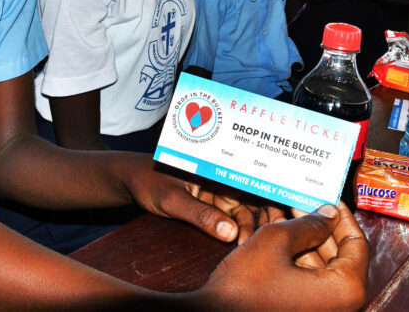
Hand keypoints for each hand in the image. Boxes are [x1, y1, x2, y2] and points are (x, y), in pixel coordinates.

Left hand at [125, 158, 282, 243]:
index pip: (252, 176)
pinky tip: (246, 243)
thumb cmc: (147, 179)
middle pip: (254, 194)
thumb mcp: (171, 199)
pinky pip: (233, 217)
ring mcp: (219, 191)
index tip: (279, 213)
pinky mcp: (212, 205)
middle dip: (267, 213)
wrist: (129, 180)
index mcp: (217, 164)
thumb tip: (230, 233)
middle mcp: (223, 176)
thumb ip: (199, 215)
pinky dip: (241, 229)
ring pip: (247, 209)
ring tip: (256, 243)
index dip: (270, 192)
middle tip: (271, 235)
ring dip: (255, 225)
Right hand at [200, 203, 368, 309]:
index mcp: (345, 289)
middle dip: (323, 228)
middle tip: (307, 204)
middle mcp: (341, 306)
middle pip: (342, 257)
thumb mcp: (275, 241)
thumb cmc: (243, 287)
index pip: (358, 244)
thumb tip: (328, 213)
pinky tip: (283, 238)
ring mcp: (322, 311)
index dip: (343, 217)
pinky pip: (311, 283)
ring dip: (309, 242)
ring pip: (325, 270)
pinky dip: (300, 261)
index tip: (329, 199)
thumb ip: (308, 224)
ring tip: (291, 216)